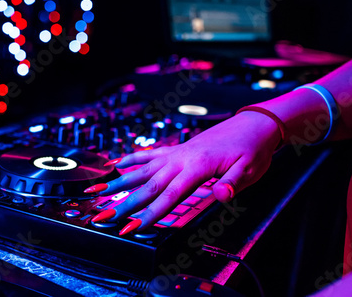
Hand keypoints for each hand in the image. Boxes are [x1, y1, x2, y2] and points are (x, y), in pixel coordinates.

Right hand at [85, 111, 281, 234]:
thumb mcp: (250, 169)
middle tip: (103, 216)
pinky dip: (133, 158)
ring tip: (97, 190)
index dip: (149, 214)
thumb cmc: (253, 148)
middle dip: (124, 202)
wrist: (254, 124)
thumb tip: (221, 196)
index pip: (169, 195)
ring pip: (142, 169)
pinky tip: (118, 163)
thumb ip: (232, 183)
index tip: (132, 227)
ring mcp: (177, 152)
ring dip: (119, 181)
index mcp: (197, 166)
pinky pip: (150, 154)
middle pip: (148, 184)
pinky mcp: (178, 149)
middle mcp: (181, 158)